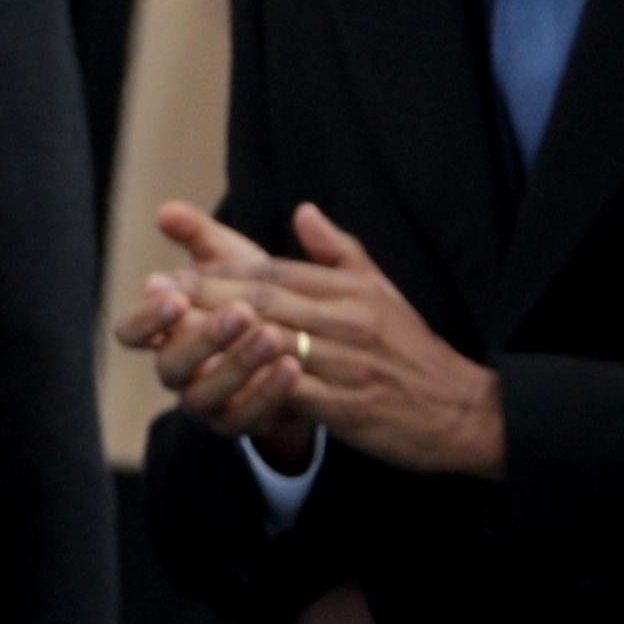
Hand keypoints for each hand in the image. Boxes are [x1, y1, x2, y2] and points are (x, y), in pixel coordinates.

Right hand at [113, 202, 316, 471]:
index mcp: (164, 332)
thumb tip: (165, 209)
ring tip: (275, 335)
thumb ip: (200, 236)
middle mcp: (176, 371)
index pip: (129, 333)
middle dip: (204, 338)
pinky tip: (293, 365)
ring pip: (205, 394)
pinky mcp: (239, 424)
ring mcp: (205, 403)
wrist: (301, 349)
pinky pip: (246, 417)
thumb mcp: (231, 263)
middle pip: (169, 365)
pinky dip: (268, 392)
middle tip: (242, 311)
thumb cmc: (256, 299)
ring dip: (239, 365)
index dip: (145, 318)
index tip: (174, 296)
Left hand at [169, 203, 505, 477]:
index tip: (172, 271)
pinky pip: (295, 391)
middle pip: (264, 300)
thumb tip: (304, 211)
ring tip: (172, 334)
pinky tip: (220, 383)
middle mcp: (348, 319)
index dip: (218, 271)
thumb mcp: (383, 291)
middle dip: (205, 296)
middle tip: (156, 294)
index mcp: (350, 290)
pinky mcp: (351, 407)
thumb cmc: (415, 352)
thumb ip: (340, 252)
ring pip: (273, 342)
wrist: (466, 413)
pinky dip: (256, 384)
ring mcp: (350, 363)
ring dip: (218, 337)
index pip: (272, 271)